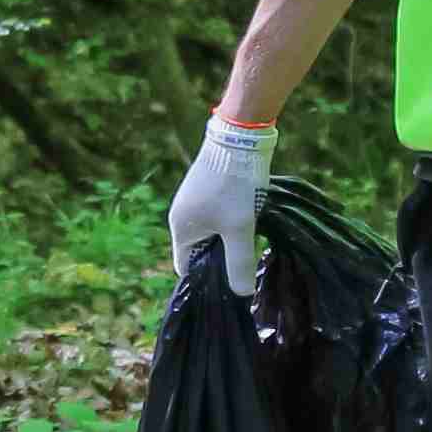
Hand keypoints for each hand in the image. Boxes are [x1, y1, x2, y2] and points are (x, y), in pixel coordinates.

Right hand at [166, 114, 275, 289]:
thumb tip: (242, 294)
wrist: (240, 137)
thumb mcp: (240, 229)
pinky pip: (216, 217)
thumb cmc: (235, 187)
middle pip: (198, 251)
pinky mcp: (207, 188)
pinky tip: (249, 221)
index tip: (230, 281)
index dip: (206, 279)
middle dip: (220, 260)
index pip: (186, 268)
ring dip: (228, 240)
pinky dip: (230, 223)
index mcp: (180, 228)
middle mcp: (181, 215)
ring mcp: (193, 200)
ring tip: (250, 242)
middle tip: (246, 264)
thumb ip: (239, 263)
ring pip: (210, 233)